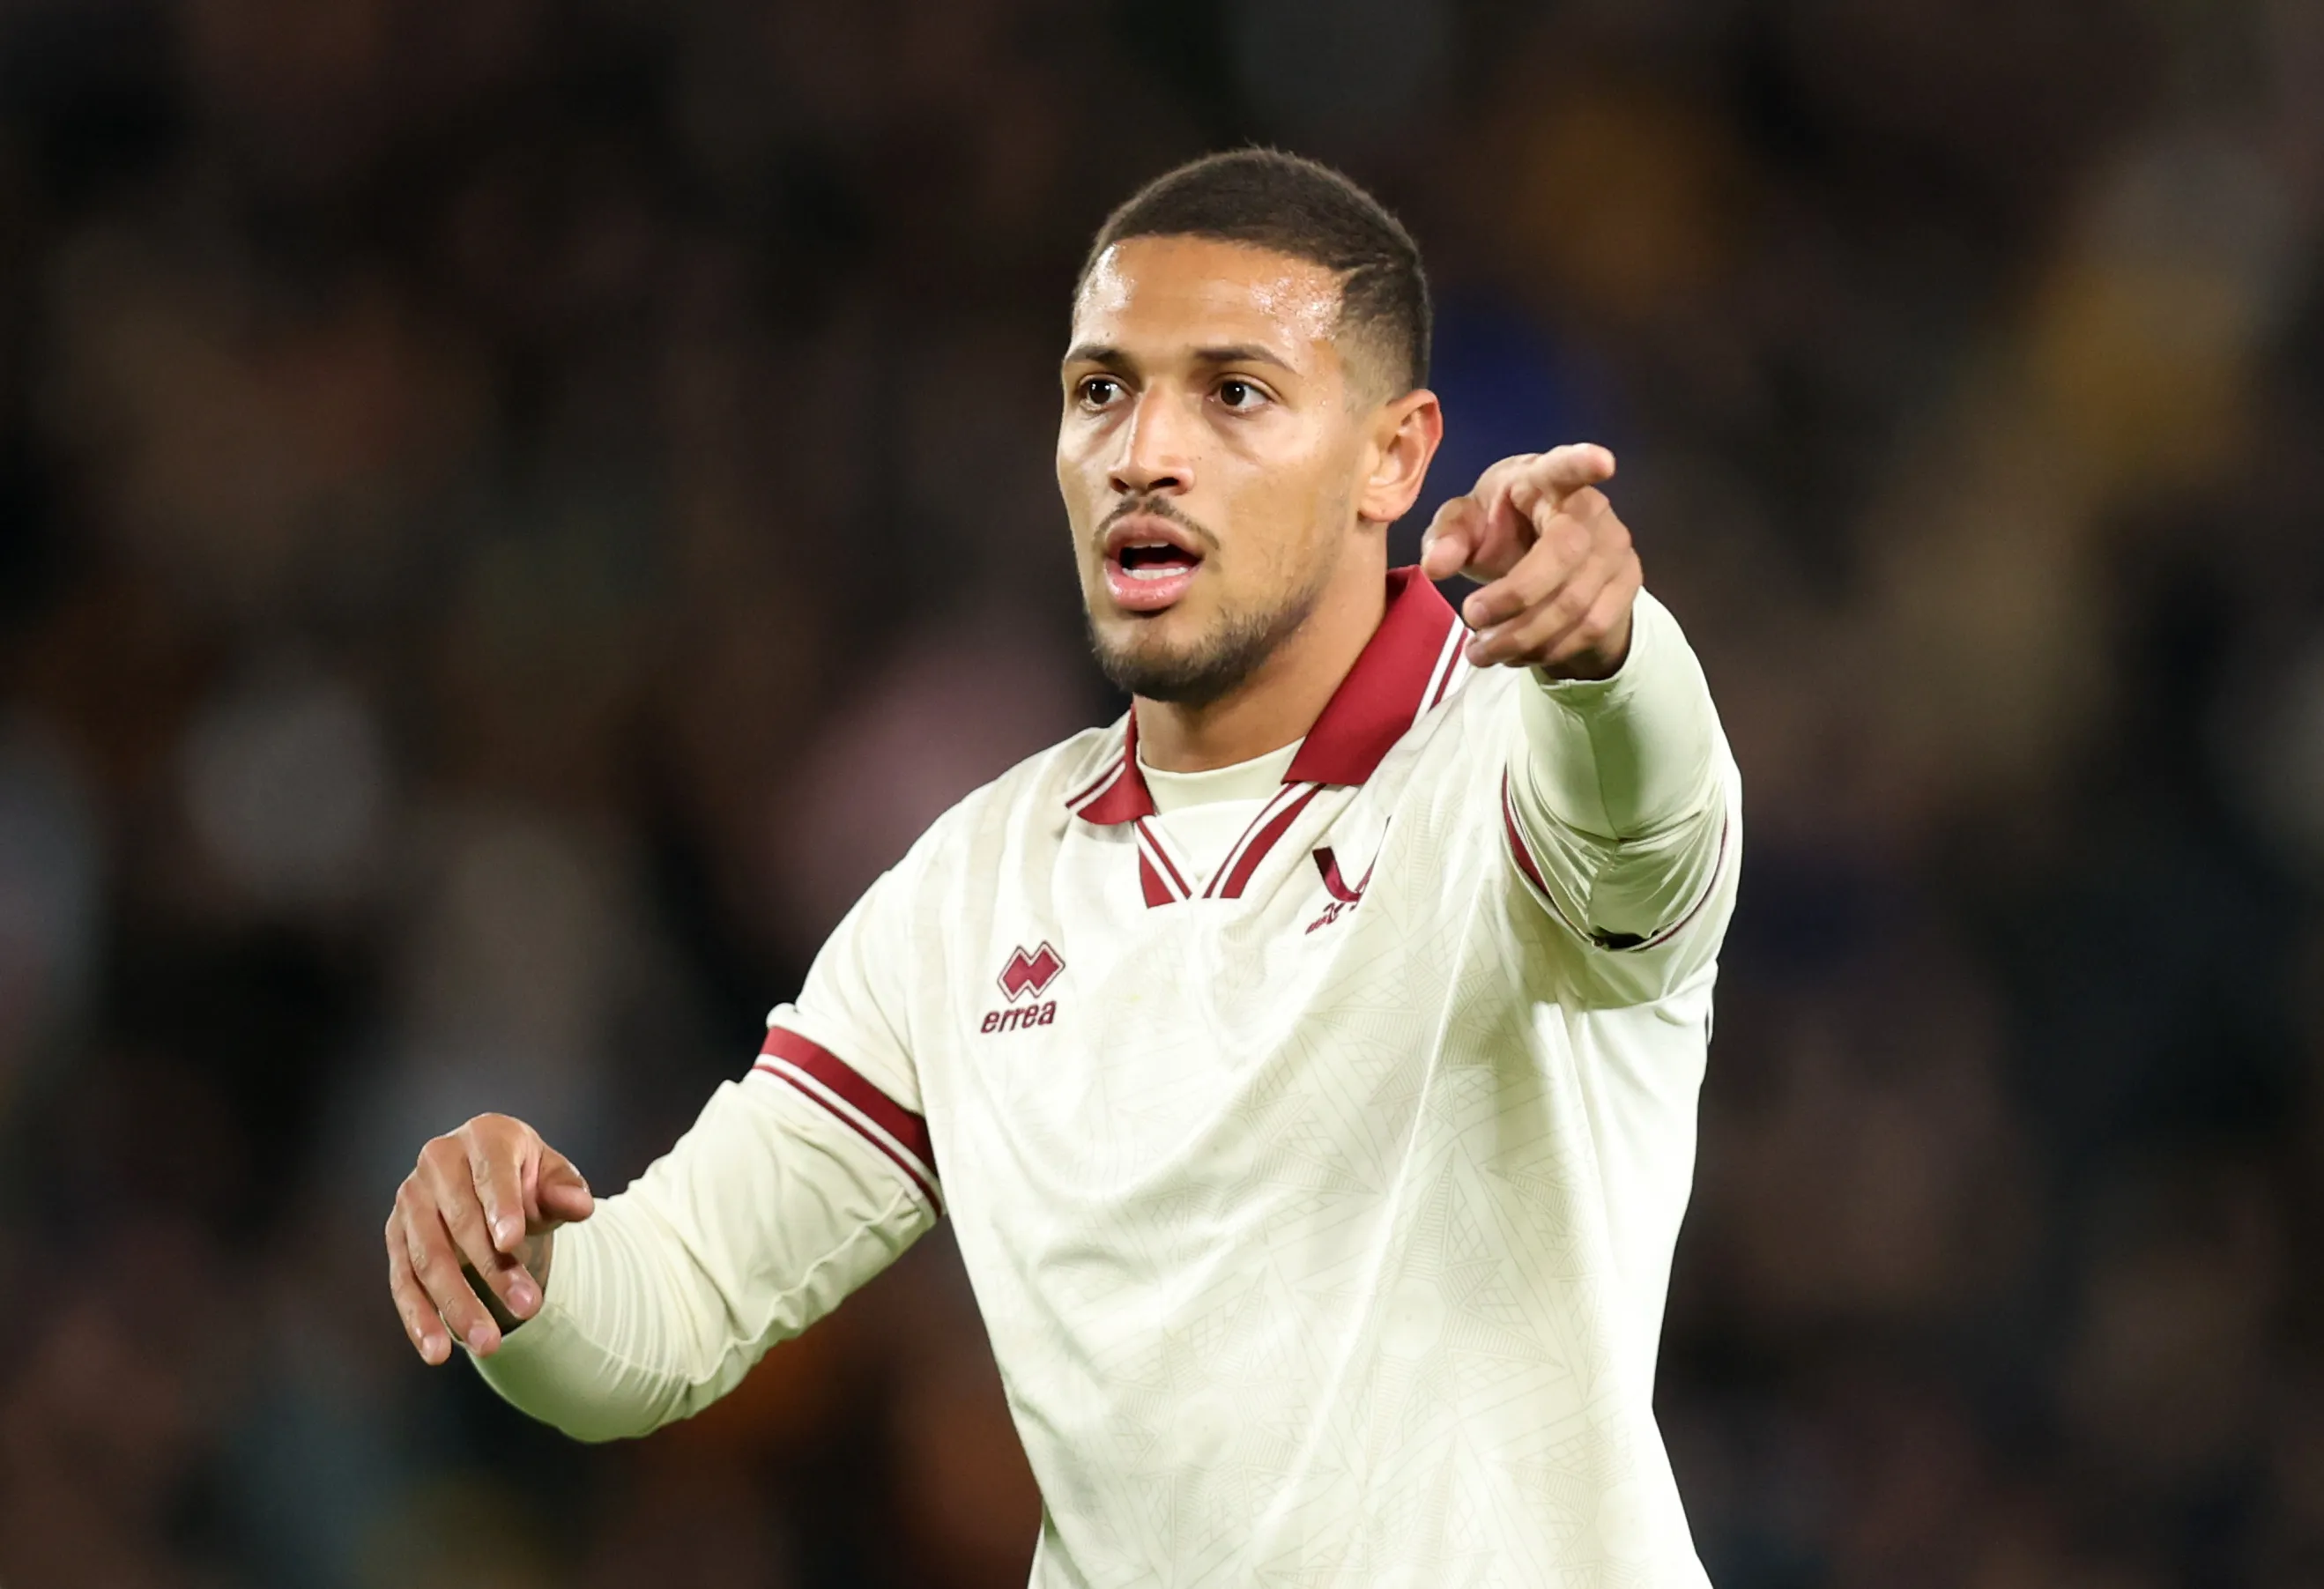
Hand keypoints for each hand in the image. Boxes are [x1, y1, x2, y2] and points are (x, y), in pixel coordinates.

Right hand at [385, 1113, 592, 1364]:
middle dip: (493, 1270)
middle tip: (530, 1310)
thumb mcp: (554, 1179)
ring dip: (456, 1304)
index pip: (490, 1173)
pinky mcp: (396, 1236)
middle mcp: (438, 1161)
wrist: (490, 1182)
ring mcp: (410, 1200)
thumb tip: (581, 1206)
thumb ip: (567, 1192)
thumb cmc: (528, 1179)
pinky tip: (437, 1351)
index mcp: (484, 1136)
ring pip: (428, 1259)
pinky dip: (419, 1318)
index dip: (501, 1206)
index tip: (512, 1242)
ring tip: (488, 1343)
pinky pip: (403, 1281)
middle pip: (460, 1222)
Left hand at [1418, 443, 1640, 679]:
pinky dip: (1548, 649)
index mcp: (1544, 479)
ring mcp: (1616, 546)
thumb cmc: (1501, 526)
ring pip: (1577, 602)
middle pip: (1564, 553)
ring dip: (1524, 636)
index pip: (1565, 467)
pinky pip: (1591, 628)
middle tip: (1470, 617)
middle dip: (1514, 595)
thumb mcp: (1464, 525)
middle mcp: (1591, 508)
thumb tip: (1435, 567)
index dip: (1582, 463)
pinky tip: (1516, 653)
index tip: (1602, 462)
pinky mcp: (1627, 583)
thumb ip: (1446, 538)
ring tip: (1481, 651)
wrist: (1545, 558)